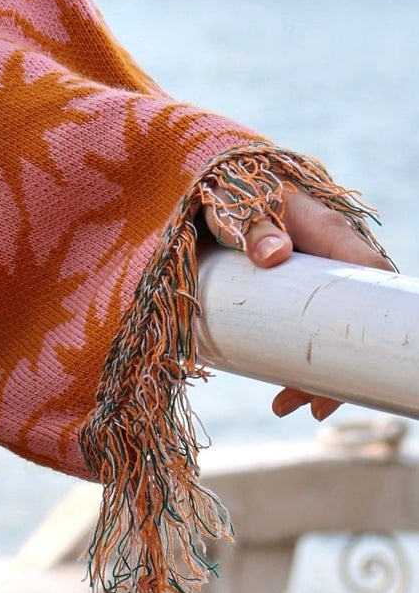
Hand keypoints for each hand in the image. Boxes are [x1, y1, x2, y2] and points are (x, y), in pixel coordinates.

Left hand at [200, 185, 394, 420]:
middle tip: (312, 404)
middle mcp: (334, 258)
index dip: (378, 319)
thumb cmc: (231, 191)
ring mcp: (318, 279)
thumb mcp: (236, 206)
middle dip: (341, 368)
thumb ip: (252, 225)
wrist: (215, 185)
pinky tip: (280, 389)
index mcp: (330, 233)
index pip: (374, 275)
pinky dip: (300, 361)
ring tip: (284, 406)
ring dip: (316, 374)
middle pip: (356, 320)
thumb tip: (275, 255)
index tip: (360, 362)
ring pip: (334, 333)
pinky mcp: (299, 293)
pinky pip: (311, 331)